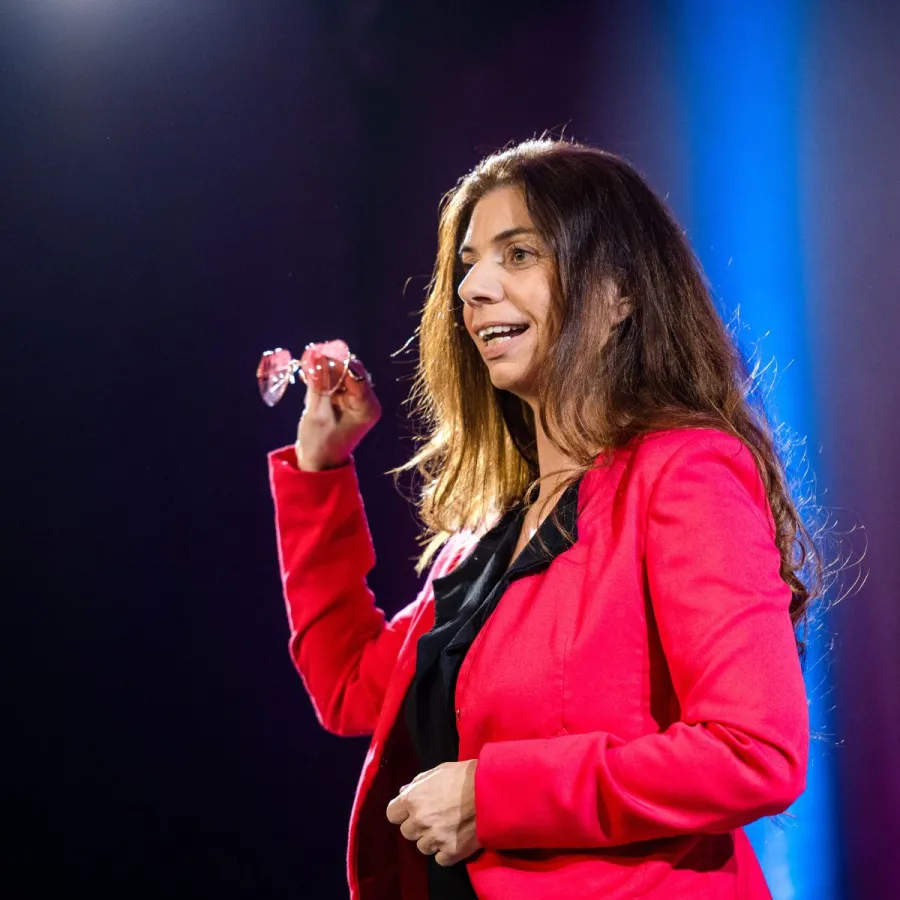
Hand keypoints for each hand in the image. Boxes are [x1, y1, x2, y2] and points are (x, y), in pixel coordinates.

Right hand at [295, 345, 380, 470]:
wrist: (318, 464)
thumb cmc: (319, 444)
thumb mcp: (316, 413)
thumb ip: (318, 384)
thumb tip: (315, 356)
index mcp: (367, 407)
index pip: (356, 375)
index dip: (336, 363)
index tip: (315, 355)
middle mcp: (367, 401)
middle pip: (351, 371)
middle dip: (329, 364)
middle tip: (309, 360)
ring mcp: (358, 400)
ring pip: (342, 373)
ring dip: (323, 370)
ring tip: (305, 370)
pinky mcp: (347, 400)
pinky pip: (336, 381)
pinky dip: (322, 378)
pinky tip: (307, 377)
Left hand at [386, 760, 481, 867]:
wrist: (491, 791)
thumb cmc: (464, 776)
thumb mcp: (438, 771)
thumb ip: (417, 783)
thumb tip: (403, 792)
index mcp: (413, 799)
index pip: (392, 814)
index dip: (402, 813)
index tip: (412, 811)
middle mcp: (420, 820)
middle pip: (407, 832)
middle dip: (418, 826)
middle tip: (434, 818)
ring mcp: (435, 838)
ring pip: (423, 847)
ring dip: (432, 839)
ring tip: (448, 827)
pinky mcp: (450, 852)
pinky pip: (439, 858)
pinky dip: (446, 851)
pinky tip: (455, 838)